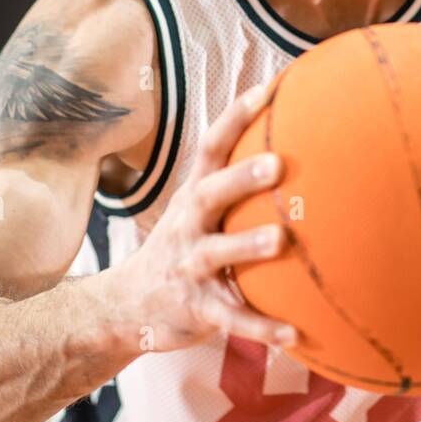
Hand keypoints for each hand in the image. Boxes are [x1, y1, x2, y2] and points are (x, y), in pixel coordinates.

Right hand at [112, 79, 297, 353]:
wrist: (126, 307)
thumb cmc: (182, 247)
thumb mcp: (197, 209)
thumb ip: (234, 183)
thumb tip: (291, 144)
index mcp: (193, 196)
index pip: (211, 146)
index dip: (237, 116)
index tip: (270, 88)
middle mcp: (188, 225)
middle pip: (209, 194)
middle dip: (241, 178)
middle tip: (276, 163)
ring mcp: (189, 266)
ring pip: (216, 254)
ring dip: (248, 247)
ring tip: (282, 240)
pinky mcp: (196, 308)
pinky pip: (231, 318)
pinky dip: (261, 327)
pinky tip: (294, 333)